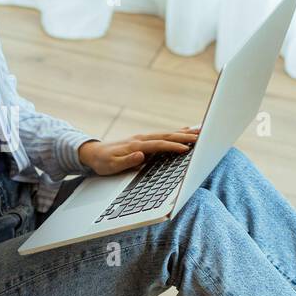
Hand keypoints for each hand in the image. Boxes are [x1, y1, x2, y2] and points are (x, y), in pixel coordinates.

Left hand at [77, 125, 199, 175]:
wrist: (93, 152)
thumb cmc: (102, 162)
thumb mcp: (111, 165)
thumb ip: (126, 161)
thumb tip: (140, 155)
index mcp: (135, 145)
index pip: (158, 145)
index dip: (173, 146)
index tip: (187, 149)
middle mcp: (141, 139)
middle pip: (166, 135)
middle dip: (184, 136)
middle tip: (202, 136)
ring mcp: (143, 138)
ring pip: (167, 133)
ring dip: (184, 132)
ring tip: (200, 131)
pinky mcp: (144, 140)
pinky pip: (163, 135)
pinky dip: (176, 132)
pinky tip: (185, 130)